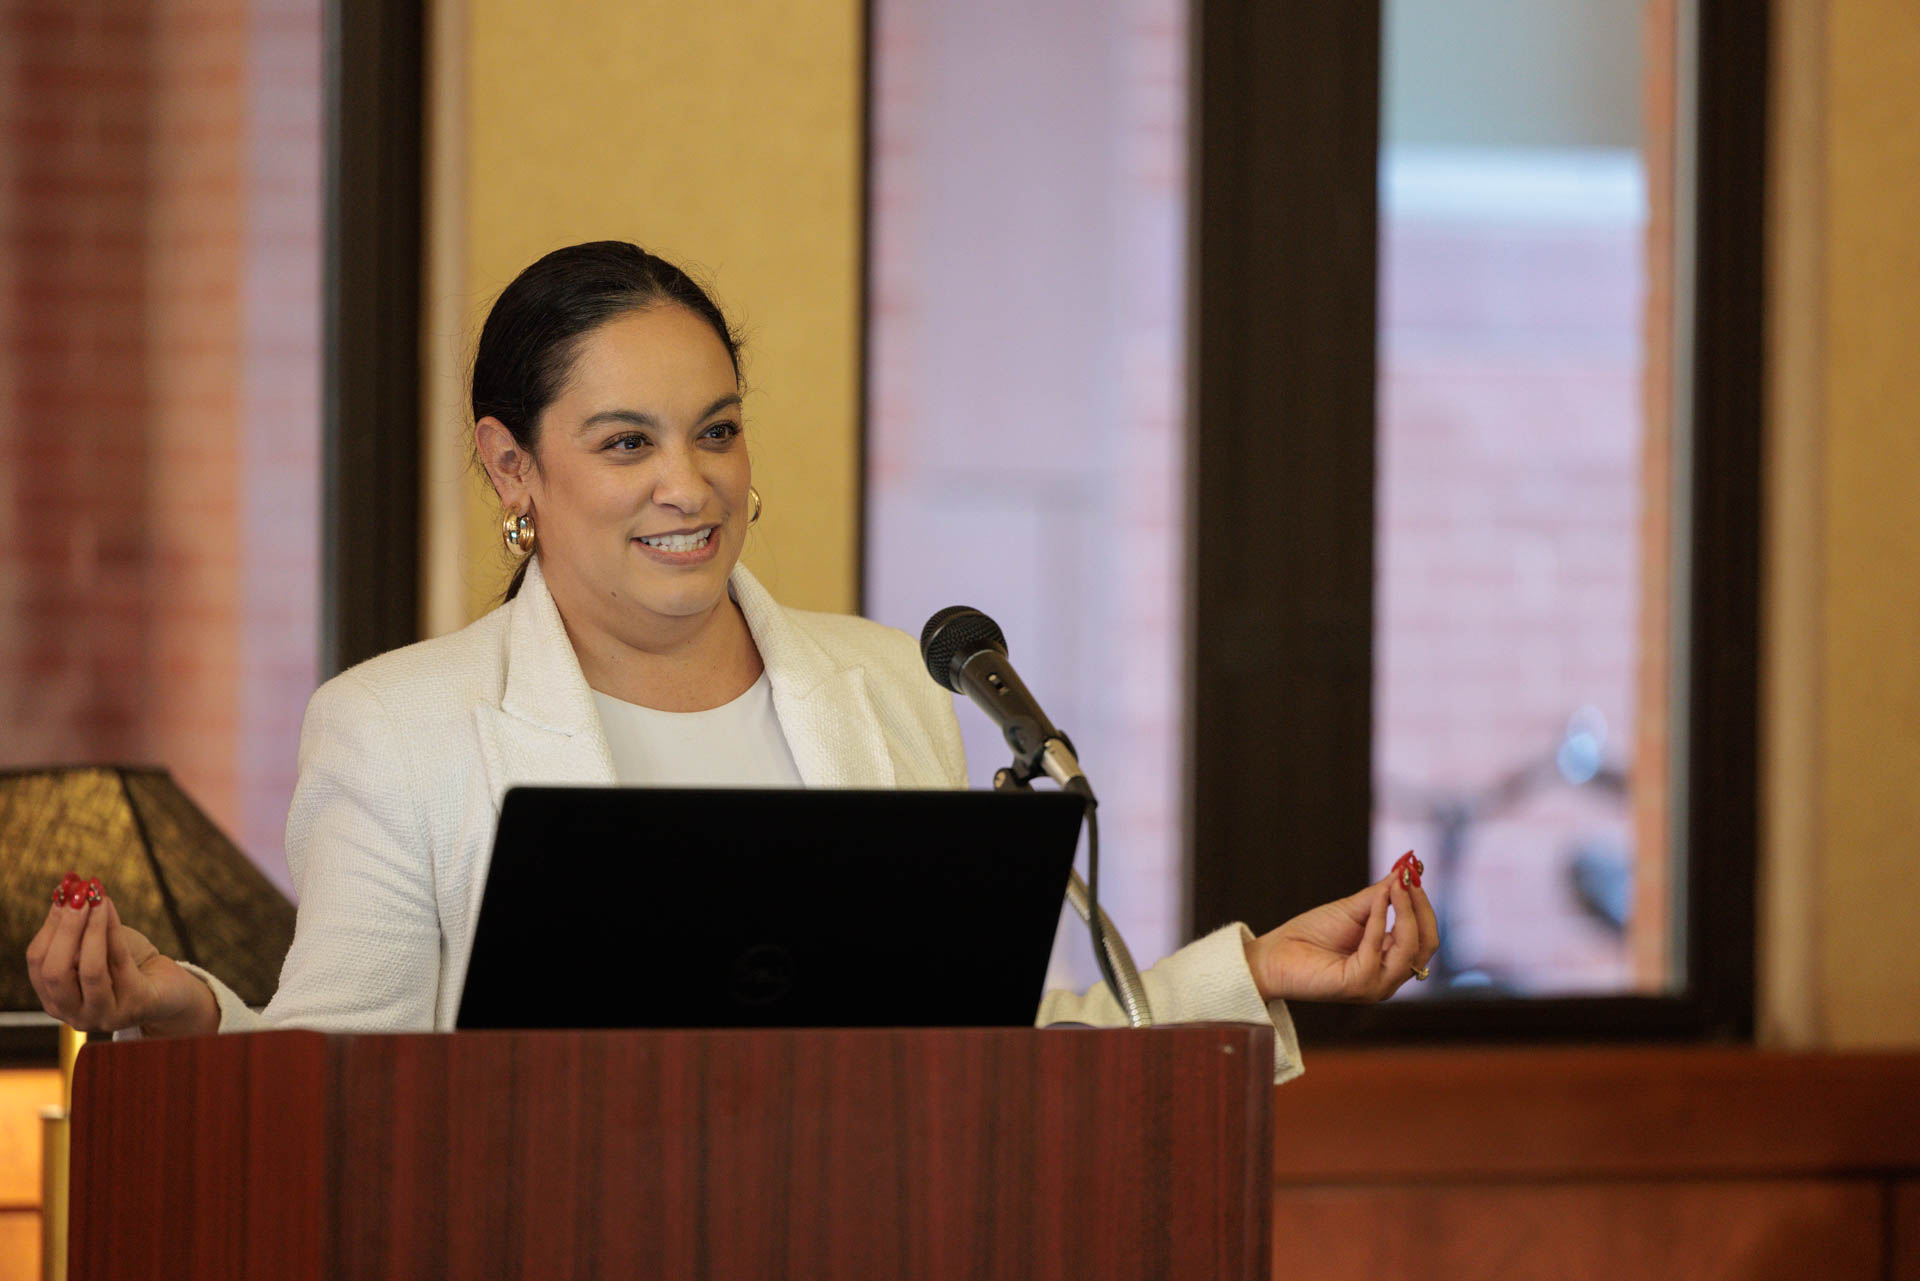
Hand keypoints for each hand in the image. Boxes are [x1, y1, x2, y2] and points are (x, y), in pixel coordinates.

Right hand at [25, 891, 218, 1036]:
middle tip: (78, 895)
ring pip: (89, 970)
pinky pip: (120, 963)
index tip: (63, 893)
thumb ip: (77, 929)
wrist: (170, 989)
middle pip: (55, 972)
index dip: (49, 926)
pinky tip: (111, 908)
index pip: (39, 963)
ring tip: (97, 898)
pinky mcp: (135, 1006)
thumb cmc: (128, 965)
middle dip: (66, 929)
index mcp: (55, 999)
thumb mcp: (97, 946)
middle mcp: (74, 1014)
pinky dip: (113, 931)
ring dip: (91, 928)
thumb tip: (65, 892)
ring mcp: (104, 1015)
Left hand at [1243, 869, 1438, 1003]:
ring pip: (1410, 949)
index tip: (1415, 874)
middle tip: (1410, 879)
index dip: (1423, 905)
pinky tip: (1373, 902)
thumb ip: (1381, 895)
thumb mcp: (1353, 909)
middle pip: (1426, 944)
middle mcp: (1389, 976)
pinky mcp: (1359, 985)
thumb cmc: (1312, 934)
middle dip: (1420, 908)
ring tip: (1393, 886)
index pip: (1424, 936)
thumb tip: (1406, 872)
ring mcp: (1377, 985)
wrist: (1276, 954)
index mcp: (1390, 960)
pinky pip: (1377, 950)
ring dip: (1404, 912)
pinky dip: (1377, 922)